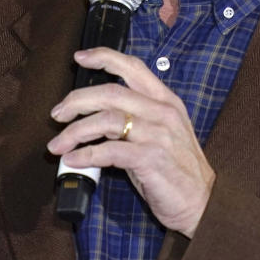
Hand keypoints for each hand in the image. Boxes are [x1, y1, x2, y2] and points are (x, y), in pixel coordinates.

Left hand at [47, 47, 215, 237]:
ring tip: (57, 145)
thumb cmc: (176, 169)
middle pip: (110, 92)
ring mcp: (158, 134)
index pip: (132, 67)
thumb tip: (93, 115)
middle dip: (76, 101)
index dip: (103, 57)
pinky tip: (73, 160)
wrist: (202, 202)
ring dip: (75, 131)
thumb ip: (134, 117)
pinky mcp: (151, 159)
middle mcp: (162, 112)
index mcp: (165, 100)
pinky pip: (109, 151)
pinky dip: (85, 154)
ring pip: (106, 120)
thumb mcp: (161, 133)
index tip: (79, 57)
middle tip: (57, 114)